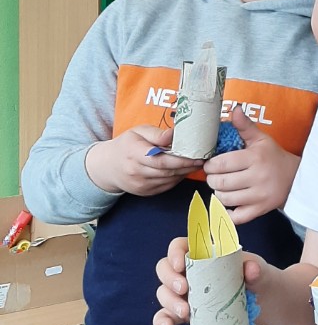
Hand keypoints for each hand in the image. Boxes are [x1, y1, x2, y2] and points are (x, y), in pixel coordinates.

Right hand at [85, 126, 202, 196]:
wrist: (107, 167)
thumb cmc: (126, 145)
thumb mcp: (138, 132)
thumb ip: (157, 133)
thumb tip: (174, 134)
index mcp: (133, 154)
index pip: (160, 160)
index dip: (181, 160)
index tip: (197, 155)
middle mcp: (136, 172)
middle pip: (167, 171)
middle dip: (187, 166)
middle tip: (203, 159)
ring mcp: (140, 185)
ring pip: (169, 180)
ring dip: (185, 172)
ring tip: (196, 163)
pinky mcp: (145, 192)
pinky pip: (166, 186)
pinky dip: (177, 178)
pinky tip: (183, 170)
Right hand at [153, 235, 266, 324]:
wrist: (261, 301)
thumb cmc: (255, 277)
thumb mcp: (258, 269)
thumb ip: (255, 267)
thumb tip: (251, 270)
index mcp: (203, 253)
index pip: (179, 246)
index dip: (175, 252)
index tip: (180, 264)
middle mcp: (188, 271)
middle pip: (165, 268)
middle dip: (169, 279)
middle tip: (184, 290)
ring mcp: (184, 293)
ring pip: (164, 292)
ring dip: (169, 302)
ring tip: (186, 312)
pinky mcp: (185, 313)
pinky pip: (166, 316)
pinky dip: (162, 321)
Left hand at [203, 107, 298, 223]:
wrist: (297, 178)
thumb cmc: (274, 157)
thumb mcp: (261, 140)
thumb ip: (245, 126)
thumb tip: (235, 109)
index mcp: (256, 158)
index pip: (221, 163)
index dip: (211, 165)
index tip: (212, 164)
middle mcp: (258, 177)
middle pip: (220, 182)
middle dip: (212, 179)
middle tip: (216, 176)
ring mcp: (259, 196)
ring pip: (224, 199)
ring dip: (218, 193)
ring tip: (223, 187)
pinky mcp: (261, 210)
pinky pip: (235, 217)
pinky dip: (227, 212)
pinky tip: (229, 203)